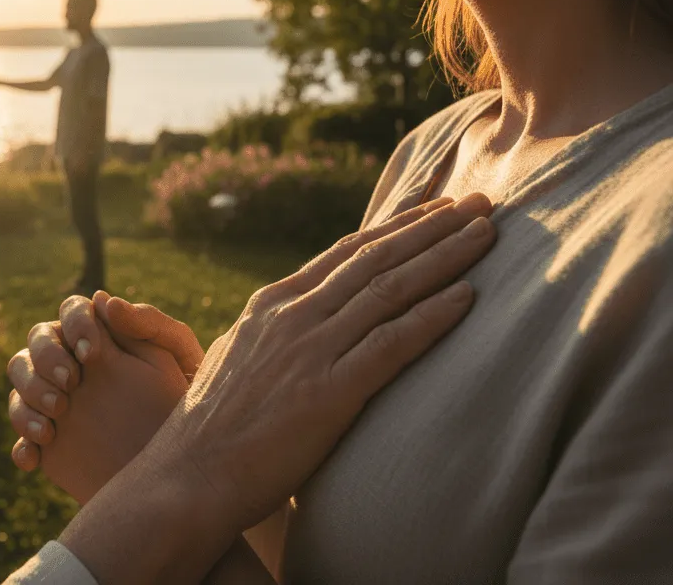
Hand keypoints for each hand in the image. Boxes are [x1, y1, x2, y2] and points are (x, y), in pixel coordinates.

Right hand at [7, 293, 202, 473]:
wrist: (186, 454)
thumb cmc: (186, 394)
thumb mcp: (178, 355)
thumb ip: (148, 322)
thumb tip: (105, 300)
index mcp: (97, 334)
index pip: (71, 311)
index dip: (75, 323)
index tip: (91, 351)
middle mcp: (68, 361)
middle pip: (36, 344)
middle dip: (45, 359)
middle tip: (70, 384)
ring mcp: (53, 400)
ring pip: (20, 387)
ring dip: (27, 400)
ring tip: (51, 425)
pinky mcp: (50, 441)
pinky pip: (22, 440)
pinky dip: (21, 447)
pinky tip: (34, 458)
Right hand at [148, 192, 495, 533]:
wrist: (190, 474)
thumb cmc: (215, 426)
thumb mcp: (241, 357)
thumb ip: (277, 333)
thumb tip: (305, 322)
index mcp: (272, 303)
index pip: (346, 252)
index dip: (397, 227)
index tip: (436, 208)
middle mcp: (293, 314)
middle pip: (375, 258)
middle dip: (432, 227)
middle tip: (479, 203)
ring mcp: (310, 349)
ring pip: (390, 289)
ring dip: (444, 258)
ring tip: (486, 234)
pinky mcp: (329, 391)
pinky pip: (392, 344)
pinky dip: (432, 316)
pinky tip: (468, 297)